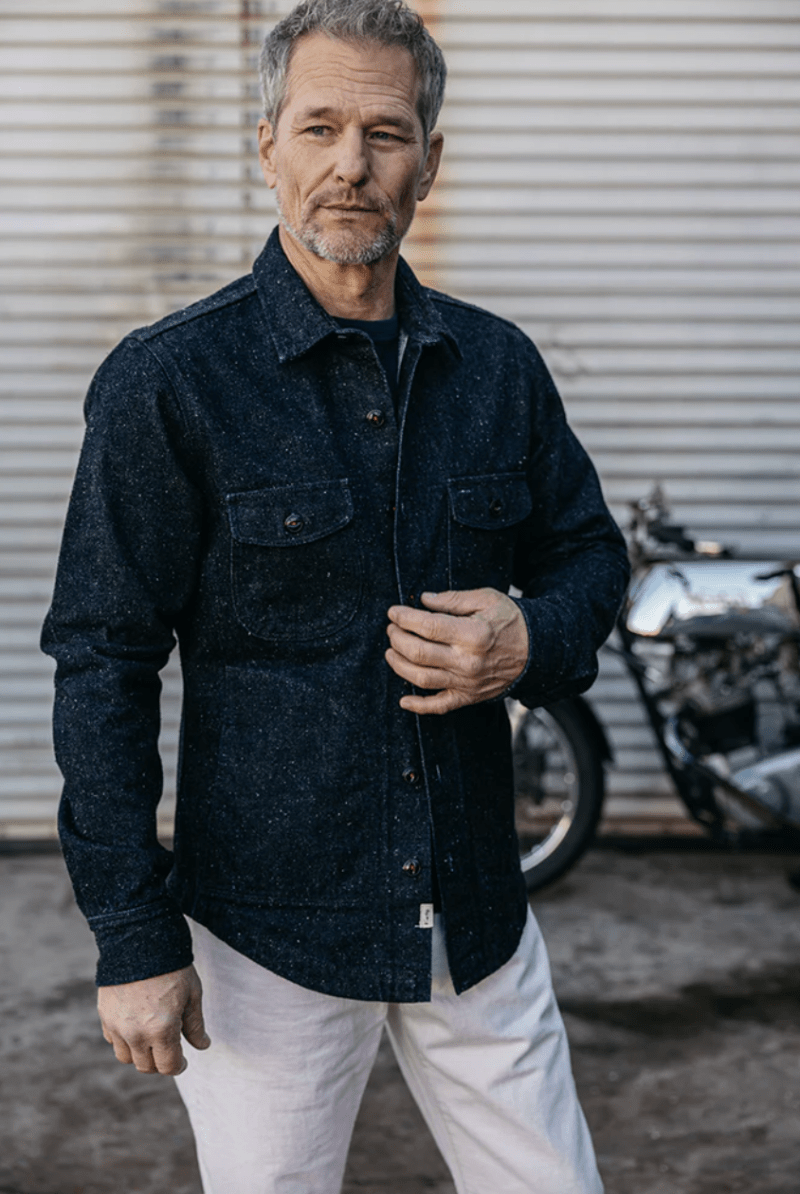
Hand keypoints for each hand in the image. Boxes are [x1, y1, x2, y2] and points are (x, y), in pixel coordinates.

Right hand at [97, 964, 209, 1075]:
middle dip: (160, 1062)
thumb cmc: (172, 967)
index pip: (168, 1066)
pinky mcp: (105, 1016)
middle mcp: (136, 1033)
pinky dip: (124, 1039)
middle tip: (169, 1049)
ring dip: (140, 1054)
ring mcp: (117, 1026)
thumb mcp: (192, 994)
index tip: (183, 1061)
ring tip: (152, 1038)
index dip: (178, 1066)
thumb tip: (202, 1046)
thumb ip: (195, 1025)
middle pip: (146, 1066)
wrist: (140, 941)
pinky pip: (113, 1040)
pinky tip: (136, 1024)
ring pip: (126, 1057)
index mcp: (162, 1030)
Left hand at [385, 588, 528, 714]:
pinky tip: (403, 700)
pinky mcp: (468, 697)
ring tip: (391, 651)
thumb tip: (423, 600)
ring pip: (421, 679)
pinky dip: (418, 706)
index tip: (393, 611)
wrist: (538, 651)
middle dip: (397, 638)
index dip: (404, 618)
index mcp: (473, 634)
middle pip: (418, 652)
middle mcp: (468, 661)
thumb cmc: (511, 621)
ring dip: (398, 665)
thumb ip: (453, 599)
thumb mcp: (487, 599)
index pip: (427, 627)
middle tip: (392, 628)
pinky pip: (439, 706)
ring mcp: (467, 683)